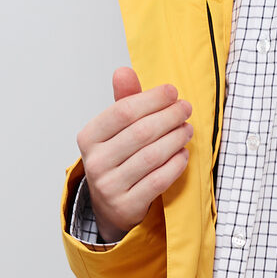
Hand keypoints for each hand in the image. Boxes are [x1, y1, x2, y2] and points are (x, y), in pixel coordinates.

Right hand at [77, 66, 192, 238]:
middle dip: (168, 117)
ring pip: (151, 156)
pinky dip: (175, 165)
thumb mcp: (115, 131)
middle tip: (186, 109)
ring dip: (175, 139)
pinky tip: (183, 154)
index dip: (151, 99)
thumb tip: (123, 71)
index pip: (122, 112)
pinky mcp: (126, 206)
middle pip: (140, 133)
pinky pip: (158, 181)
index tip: (172, 92)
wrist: (109, 207)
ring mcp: (109, 186)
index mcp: (89, 138)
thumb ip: (124, 101)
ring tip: (188, 129)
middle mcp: (95, 163)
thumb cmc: (117, 160)